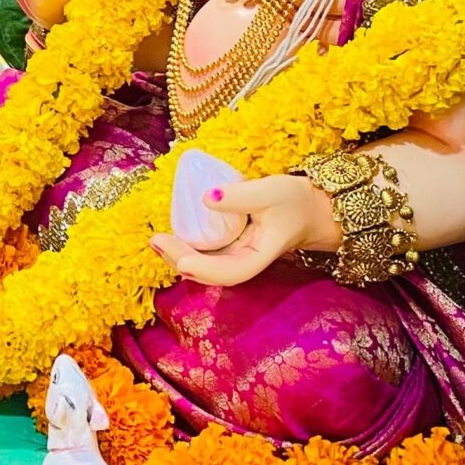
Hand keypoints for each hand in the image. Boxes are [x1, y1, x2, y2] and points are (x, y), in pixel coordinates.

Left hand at [151, 174, 337, 286]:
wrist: (308, 208)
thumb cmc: (293, 200)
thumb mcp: (272, 191)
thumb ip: (242, 195)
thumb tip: (206, 198)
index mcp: (261, 255)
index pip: (232, 271)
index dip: (207, 271)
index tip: (183, 263)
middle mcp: (246, 261)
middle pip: (211, 273)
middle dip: (181, 261)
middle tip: (156, 241)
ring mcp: (237, 256)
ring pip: (205, 265)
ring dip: (179, 256)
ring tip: (157, 241)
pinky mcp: (230, 247)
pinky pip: (206, 252)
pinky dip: (187, 247)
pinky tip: (171, 235)